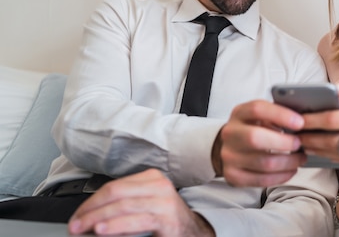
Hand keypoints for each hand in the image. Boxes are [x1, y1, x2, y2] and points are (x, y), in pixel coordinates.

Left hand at [68, 169, 213, 236]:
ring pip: (124, 206)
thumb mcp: (145, 204)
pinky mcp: (167, 219)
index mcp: (152, 178)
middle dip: (91, 210)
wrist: (192, 232)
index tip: (77, 215)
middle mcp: (159, 186)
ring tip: (84, 228)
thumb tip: (90, 213)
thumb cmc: (164, 219)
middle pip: (116, 193)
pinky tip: (103, 231)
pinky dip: (116, 226)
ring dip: (98, 219)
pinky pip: (136, 221)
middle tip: (76, 224)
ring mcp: (164, 202)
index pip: (114, 186)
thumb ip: (124, 203)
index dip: (91, 201)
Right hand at [219, 100, 307, 186]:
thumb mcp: (260, 116)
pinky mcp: (233, 175)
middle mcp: (231, 134)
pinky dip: (281, 176)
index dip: (280, 115)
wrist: (230, 146)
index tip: (299, 122)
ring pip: (263, 162)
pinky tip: (290, 170)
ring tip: (300, 158)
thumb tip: (301, 122)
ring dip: (288, 162)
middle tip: (299, 144)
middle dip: (284, 142)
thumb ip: (276, 116)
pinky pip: (262, 180)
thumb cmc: (251, 128)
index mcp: (239, 113)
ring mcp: (230, 156)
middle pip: (255, 138)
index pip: (257, 109)